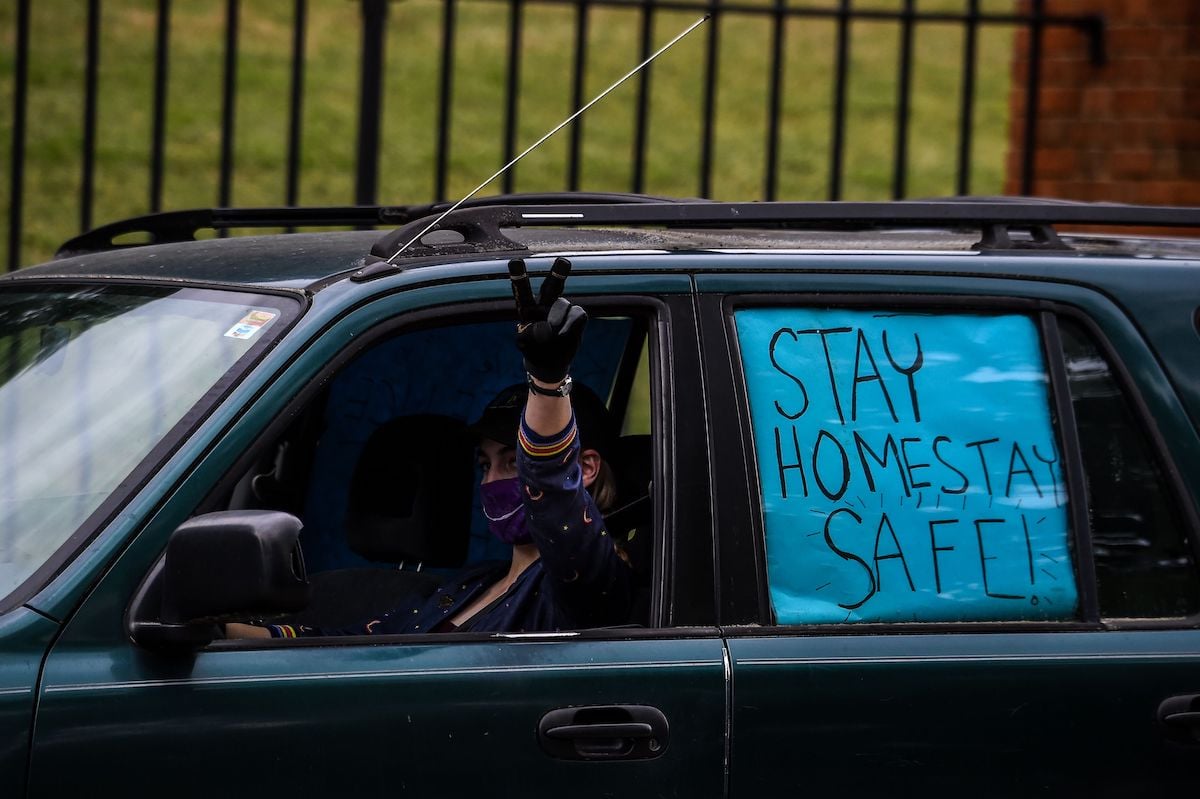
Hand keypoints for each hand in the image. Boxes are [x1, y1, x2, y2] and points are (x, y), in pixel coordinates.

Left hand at [509, 257, 586, 382]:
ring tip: (554, 335)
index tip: (514, 261)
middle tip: (563, 262)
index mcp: (528, 308)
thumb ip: (529, 336)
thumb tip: (549, 328)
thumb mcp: (524, 344)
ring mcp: (562, 310)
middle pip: (551, 286)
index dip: (519, 277)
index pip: (522, 291)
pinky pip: (578, 314)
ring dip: (558, 319)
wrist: (550, 362)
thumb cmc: (533, 350)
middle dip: (557, 273)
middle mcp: (545, 305)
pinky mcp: (577, 317)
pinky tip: (565, 336)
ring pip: (563, 304)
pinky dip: (571, 327)